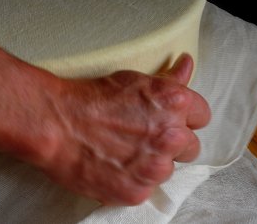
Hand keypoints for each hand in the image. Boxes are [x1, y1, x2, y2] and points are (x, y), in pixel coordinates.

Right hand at [37, 53, 209, 205]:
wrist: (54, 124)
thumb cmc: (88, 97)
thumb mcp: (132, 79)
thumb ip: (167, 79)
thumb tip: (186, 65)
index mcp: (175, 104)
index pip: (201, 116)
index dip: (183, 118)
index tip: (167, 119)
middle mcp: (171, 136)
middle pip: (190, 147)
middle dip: (170, 142)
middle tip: (142, 136)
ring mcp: (155, 167)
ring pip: (167, 170)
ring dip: (151, 163)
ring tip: (122, 151)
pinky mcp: (137, 191)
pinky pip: (144, 188)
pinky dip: (130, 180)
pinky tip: (112, 165)